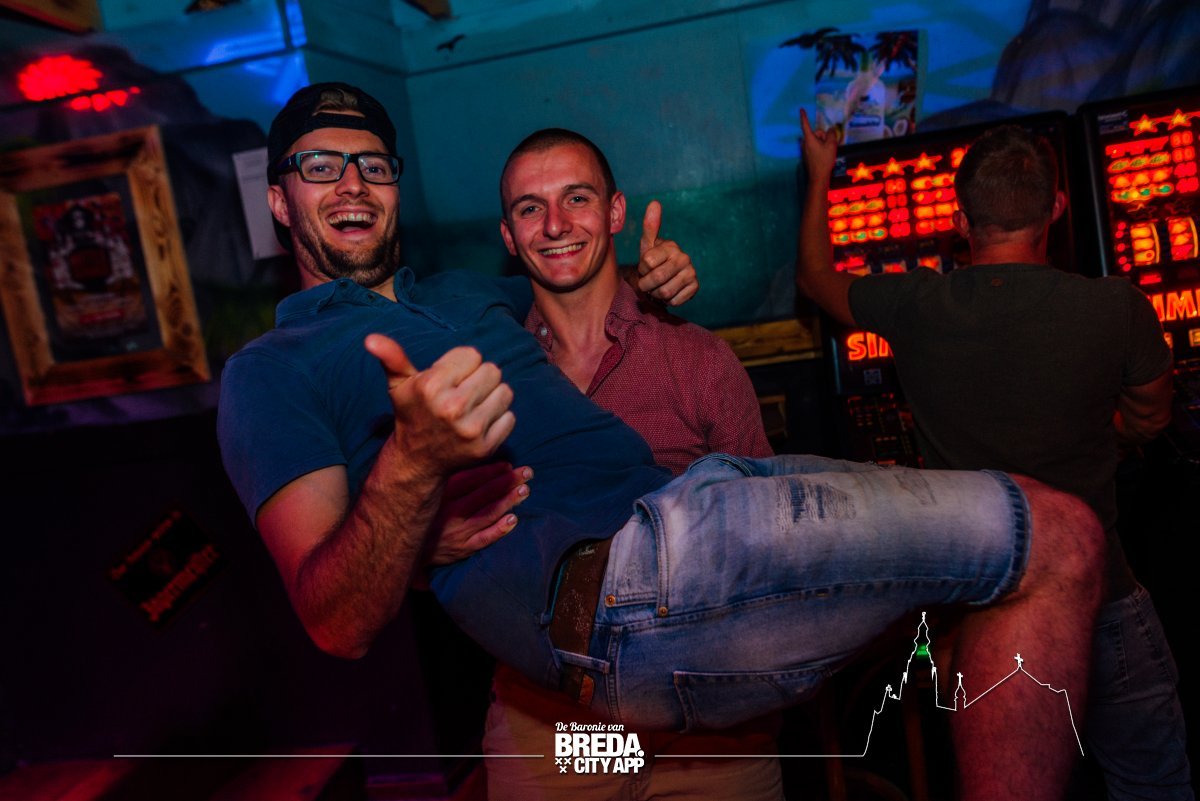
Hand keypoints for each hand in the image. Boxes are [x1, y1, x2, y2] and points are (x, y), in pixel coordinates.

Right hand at [364, 335, 515, 478]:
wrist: (418, 459)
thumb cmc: (412, 413)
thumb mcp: (399, 384)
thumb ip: (392, 358)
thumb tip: (371, 339)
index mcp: (431, 386)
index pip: (472, 354)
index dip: (462, 364)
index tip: (449, 379)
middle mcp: (452, 408)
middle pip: (492, 370)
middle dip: (479, 378)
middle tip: (463, 393)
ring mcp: (470, 429)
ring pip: (505, 392)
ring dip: (492, 397)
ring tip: (473, 407)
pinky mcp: (486, 446)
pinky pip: (510, 417)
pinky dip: (499, 419)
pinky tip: (480, 424)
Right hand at [426, 462, 532, 566]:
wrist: (405, 545)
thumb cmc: (422, 514)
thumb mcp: (429, 493)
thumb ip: (448, 479)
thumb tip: (471, 459)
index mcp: (443, 495)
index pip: (471, 479)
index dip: (491, 471)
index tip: (508, 464)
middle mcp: (451, 512)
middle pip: (484, 494)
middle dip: (508, 482)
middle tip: (527, 472)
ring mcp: (458, 532)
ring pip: (487, 514)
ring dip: (508, 501)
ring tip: (525, 490)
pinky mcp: (462, 549)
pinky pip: (484, 539)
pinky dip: (499, 529)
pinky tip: (513, 519)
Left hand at [636, 201, 697, 305]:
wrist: (665, 279)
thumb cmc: (653, 261)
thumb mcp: (647, 245)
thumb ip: (650, 226)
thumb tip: (655, 202)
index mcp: (670, 246)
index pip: (647, 262)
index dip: (641, 269)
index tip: (644, 268)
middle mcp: (684, 258)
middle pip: (657, 278)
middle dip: (647, 285)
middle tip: (648, 283)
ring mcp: (691, 273)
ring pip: (665, 292)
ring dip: (656, 294)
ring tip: (657, 287)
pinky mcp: (695, 287)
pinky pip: (675, 301)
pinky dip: (668, 301)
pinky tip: (669, 292)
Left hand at [800, 108, 837, 178]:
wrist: (818, 176)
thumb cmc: (824, 160)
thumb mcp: (831, 145)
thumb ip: (832, 134)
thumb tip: (831, 130)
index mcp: (809, 139)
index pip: (805, 125)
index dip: (804, 116)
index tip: (801, 109)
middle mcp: (805, 143)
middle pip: (816, 133)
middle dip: (823, 136)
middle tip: (829, 146)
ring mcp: (805, 150)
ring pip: (817, 141)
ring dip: (823, 143)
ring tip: (827, 152)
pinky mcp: (808, 155)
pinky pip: (816, 147)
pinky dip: (821, 149)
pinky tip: (824, 156)